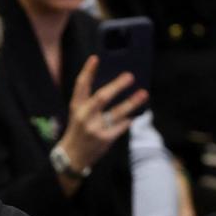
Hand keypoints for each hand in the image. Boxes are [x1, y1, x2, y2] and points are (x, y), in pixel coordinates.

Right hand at [57, 56, 148, 184]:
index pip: (80, 86)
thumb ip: (92, 102)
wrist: (72, 157)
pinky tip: (134, 115)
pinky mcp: (104, 139)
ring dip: (131, 103)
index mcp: (76, 108)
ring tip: (143, 94)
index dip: (88, 71)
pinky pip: (121, 125)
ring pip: (117, 112)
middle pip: (102, 97)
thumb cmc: (79, 131)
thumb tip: (115, 85)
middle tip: (130, 76)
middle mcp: (84, 117)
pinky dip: (128, 120)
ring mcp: (94, 129)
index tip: (95, 58)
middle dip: (116, 86)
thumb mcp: (79, 115)